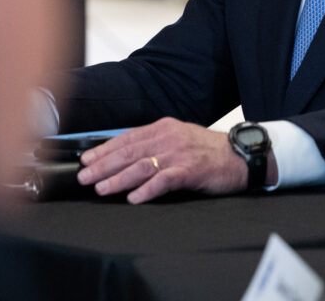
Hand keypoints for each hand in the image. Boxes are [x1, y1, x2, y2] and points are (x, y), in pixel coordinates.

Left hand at [75, 117, 250, 202]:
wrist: (239, 155)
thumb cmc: (207, 150)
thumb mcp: (178, 138)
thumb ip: (154, 144)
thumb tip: (124, 155)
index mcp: (163, 128)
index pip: (126, 138)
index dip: (104, 150)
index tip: (86, 160)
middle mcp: (168, 138)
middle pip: (129, 152)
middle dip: (103, 166)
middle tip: (85, 177)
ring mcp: (179, 154)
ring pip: (141, 166)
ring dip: (118, 179)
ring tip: (102, 189)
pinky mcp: (190, 171)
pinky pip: (164, 180)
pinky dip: (147, 190)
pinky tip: (134, 198)